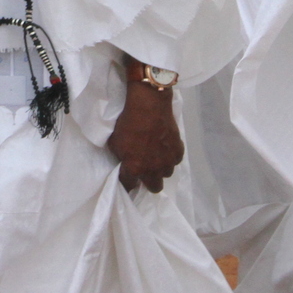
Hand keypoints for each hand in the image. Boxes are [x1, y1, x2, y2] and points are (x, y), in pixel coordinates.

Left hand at [105, 62, 182, 192]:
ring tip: (156, 156)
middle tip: (145, 170)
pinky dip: (170, 156)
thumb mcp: (115, 142)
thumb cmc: (127, 122)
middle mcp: (152, 169)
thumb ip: (121, 157)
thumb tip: (124, 163)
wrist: (149, 105)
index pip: (129, 185)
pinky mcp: (178, 151)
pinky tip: (165, 147)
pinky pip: (175, 161)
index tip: (128, 177)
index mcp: (134, 168)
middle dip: (148, 181)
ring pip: (166, 174)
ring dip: (161, 168)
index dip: (128, 181)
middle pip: (154, 188)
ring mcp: (167, 161)